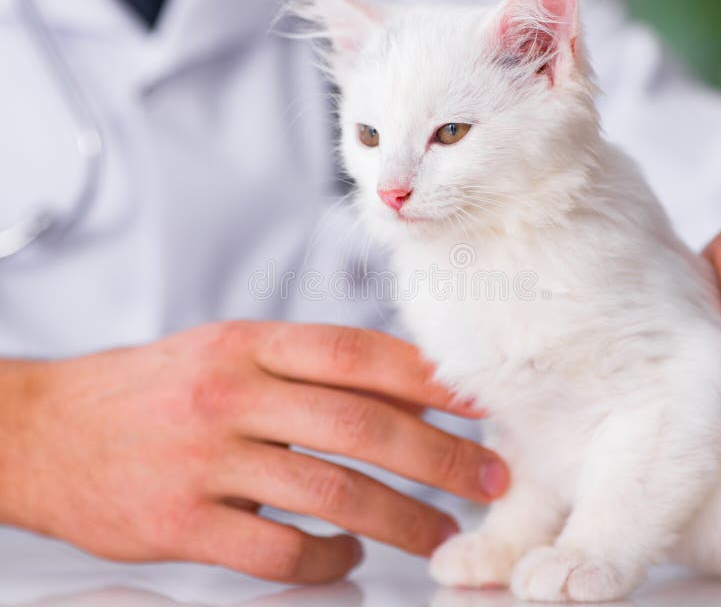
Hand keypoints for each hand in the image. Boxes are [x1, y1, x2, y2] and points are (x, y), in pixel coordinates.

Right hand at [0, 322, 507, 583]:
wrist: (49, 428)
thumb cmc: (154, 388)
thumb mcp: (225, 352)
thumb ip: (301, 366)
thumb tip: (395, 387)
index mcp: (248, 344)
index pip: (356, 353)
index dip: (427, 378)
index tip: (478, 403)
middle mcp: (231, 392)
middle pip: (358, 423)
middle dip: (437, 455)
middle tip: (488, 479)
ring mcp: (205, 457)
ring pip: (328, 490)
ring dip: (399, 517)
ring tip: (440, 534)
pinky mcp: (180, 521)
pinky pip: (275, 548)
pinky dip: (325, 559)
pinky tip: (346, 558)